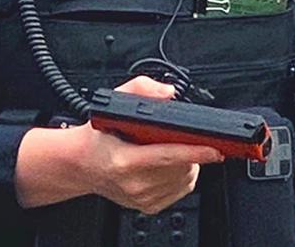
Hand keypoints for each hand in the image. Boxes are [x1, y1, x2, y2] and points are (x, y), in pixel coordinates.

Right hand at [15, 77, 223, 212]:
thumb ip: (139, 89)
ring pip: (185, 180)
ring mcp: (142, 198)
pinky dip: (182, 176)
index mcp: (123, 160)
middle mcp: (133, 183)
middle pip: (181, 168)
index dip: (193, 151)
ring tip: (173, 150)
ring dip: (188, 163)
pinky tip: (169, 165)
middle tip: (183, 138)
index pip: (166, 156)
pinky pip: (181, 190)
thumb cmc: (97, 136)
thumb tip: (167, 93)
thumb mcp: (110, 105)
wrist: (81, 164)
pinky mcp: (149, 207)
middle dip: (190, 151)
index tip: (213, 148)